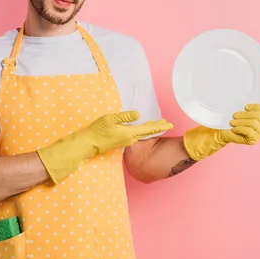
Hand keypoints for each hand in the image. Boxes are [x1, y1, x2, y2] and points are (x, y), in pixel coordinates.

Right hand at [38, 111, 172, 182]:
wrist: (89, 144)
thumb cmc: (98, 130)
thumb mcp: (110, 119)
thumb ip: (124, 117)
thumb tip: (138, 114)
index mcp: (129, 133)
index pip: (148, 128)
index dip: (160, 125)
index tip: (170, 124)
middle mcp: (130, 139)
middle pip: (147, 132)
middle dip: (158, 127)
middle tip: (167, 123)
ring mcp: (126, 141)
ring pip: (142, 134)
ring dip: (150, 129)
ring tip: (157, 124)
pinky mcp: (121, 141)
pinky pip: (136, 135)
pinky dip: (142, 131)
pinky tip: (141, 129)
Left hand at [183, 97, 259, 160]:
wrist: (219, 130)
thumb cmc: (231, 118)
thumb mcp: (244, 108)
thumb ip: (259, 104)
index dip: (257, 106)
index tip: (246, 106)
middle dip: (245, 114)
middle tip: (234, 115)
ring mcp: (259, 133)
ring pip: (254, 123)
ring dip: (240, 121)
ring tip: (232, 122)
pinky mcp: (253, 140)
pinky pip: (250, 131)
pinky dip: (240, 128)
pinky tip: (234, 129)